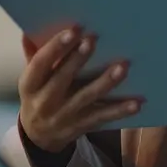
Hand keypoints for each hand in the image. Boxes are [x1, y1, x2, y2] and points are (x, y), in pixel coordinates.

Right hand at [17, 28, 141, 153]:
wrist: (39, 137)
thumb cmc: (39, 95)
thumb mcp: (32, 77)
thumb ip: (34, 53)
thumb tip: (30, 28)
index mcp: (30, 84)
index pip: (40, 63)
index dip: (56, 47)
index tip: (73, 30)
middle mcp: (45, 101)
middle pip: (62, 79)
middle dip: (78, 59)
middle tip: (93, 40)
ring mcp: (64, 116)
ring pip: (86, 98)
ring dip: (105, 82)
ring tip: (122, 67)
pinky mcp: (81, 126)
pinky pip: (102, 117)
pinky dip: (119, 110)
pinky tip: (136, 103)